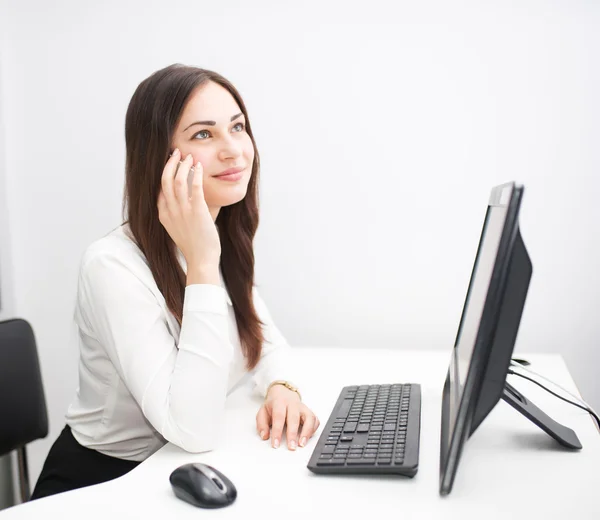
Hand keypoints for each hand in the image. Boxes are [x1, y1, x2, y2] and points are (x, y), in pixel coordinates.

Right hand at [157, 149, 220, 268]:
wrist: (201, 260)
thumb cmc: (194, 245)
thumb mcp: (178, 228)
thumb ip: (177, 213)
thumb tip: (184, 200)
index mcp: (163, 215)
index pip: (159, 188)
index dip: (164, 172)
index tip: (171, 162)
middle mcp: (170, 211)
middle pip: (165, 180)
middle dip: (170, 163)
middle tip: (177, 153)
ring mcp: (183, 211)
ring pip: (177, 180)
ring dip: (183, 166)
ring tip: (189, 157)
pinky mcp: (197, 211)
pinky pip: (194, 187)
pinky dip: (196, 174)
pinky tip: (200, 167)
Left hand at [256, 384, 319, 449]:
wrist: (283, 392)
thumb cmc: (273, 405)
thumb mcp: (263, 411)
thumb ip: (262, 424)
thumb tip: (265, 436)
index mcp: (279, 403)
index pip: (279, 417)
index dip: (277, 431)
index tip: (276, 444)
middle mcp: (293, 404)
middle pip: (294, 418)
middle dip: (293, 434)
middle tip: (291, 447)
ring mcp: (303, 407)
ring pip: (309, 418)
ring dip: (307, 432)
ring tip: (302, 444)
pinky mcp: (309, 411)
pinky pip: (315, 420)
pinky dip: (314, 429)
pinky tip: (308, 437)